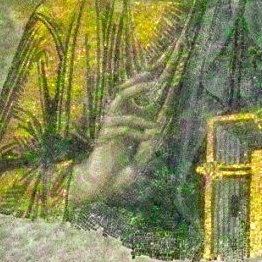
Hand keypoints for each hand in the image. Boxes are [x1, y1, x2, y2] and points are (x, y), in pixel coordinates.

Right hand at [67, 71, 164, 206]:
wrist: (101, 185)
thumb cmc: (117, 171)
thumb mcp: (138, 155)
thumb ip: (147, 141)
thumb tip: (160, 128)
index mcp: (120, 121)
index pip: (126, 96)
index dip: (136, 84)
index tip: (151, 76)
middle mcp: (112, 121)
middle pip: (121, 95)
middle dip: (136, 87)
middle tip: (152, 82)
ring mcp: (107, 129)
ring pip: (125, 115)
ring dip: (143, 121)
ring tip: (155, 130)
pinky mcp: (104, 139)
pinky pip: (122, 129)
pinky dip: (137, 133)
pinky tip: (146, 139)